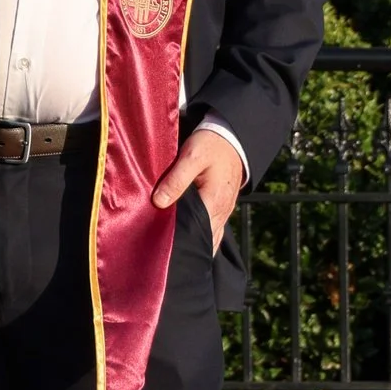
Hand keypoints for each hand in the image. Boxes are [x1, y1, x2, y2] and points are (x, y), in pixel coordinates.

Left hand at [151, 126, 246, 253]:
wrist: (232, 139)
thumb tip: (159, 202)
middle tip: (161, 250)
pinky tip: (189, 242)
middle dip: (184, 245)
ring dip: (193, 242)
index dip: (178, 239)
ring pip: (208, 236)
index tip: (159, 243)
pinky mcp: (222, 208)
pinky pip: (213, 230)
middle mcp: (221, 211)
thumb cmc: (211, 145)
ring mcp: (223, 212)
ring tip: (172, 250)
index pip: (195, 231)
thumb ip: (176, 180)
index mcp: (213, 201)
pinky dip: (202, 237)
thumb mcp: (191, 156)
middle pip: (202, 238)